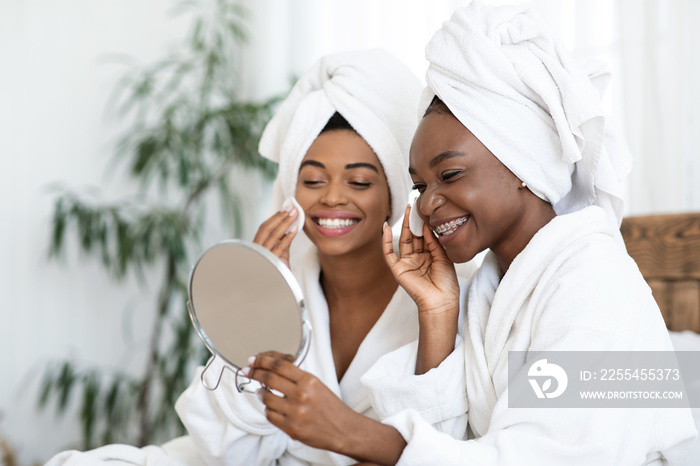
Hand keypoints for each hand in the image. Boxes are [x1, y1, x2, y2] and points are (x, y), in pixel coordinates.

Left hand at [246, 352, 406, 464]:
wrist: (344, 429)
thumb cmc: (330, 407)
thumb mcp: (317, 385)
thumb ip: (297, 378)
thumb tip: (272, 371)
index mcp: (308, 380)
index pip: (278, 365)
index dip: (262, 361)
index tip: (253, 360)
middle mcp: (301, 394)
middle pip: (268, 379)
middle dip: (254, 374)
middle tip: (248, 372)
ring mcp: (295, 412)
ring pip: (265, 398)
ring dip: (260, 394)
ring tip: (261, 392)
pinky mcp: (292, 428)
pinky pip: (270, 415)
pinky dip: (268, 410)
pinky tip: (272, 408)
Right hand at [252, 206, 298, 267]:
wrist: (275, 288)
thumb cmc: (277, 270)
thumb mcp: (279, 252)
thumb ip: (283, 240)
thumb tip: (291, 225)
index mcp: (257, 245)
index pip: (264, 227)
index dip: (275, 217)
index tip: (285, 208)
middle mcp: (257, 249)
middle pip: (267, 228)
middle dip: (280, 217)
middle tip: (292, 208)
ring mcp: (263, 255)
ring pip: (273, 235)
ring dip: (285, 223)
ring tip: (295, 215)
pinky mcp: (271, 262)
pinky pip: (280, 247)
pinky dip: (288, 237)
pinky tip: (295, 230)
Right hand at [382, 205, 458, 316]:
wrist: (442, 301)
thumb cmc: (447, 283)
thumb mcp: (444, 257)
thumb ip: (434, 242)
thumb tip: (427, 226)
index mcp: (429, 256)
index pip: (425, 236)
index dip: (424, 224)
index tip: (425, 211)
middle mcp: (417, 258)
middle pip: (413, 236)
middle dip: (414, 221)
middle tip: (414, 205)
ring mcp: (407, 263)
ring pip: (403, 241)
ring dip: (404, 226)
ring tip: (407, 210)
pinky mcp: (398, 270)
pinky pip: (389, 253)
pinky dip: (386, 241)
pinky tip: (387, 228)